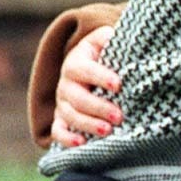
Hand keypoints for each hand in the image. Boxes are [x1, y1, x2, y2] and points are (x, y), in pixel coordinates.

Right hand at [52, 25, 121, 146]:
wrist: (88, 64)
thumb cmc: (103, 53)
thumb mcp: (105, 40)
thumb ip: (111, 37)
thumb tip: (122, 37)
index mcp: (76, 62)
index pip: (85, 69)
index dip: (100, 76)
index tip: (119, 84)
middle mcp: (66, 83)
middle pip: (76, 97)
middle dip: (98, 107)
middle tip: (119, 116)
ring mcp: (62, 102)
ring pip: (69, 115)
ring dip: (87, 124)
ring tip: (107, 130)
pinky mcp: (62, 119)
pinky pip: (58, 130)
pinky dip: (66, 138)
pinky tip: (81, 143)